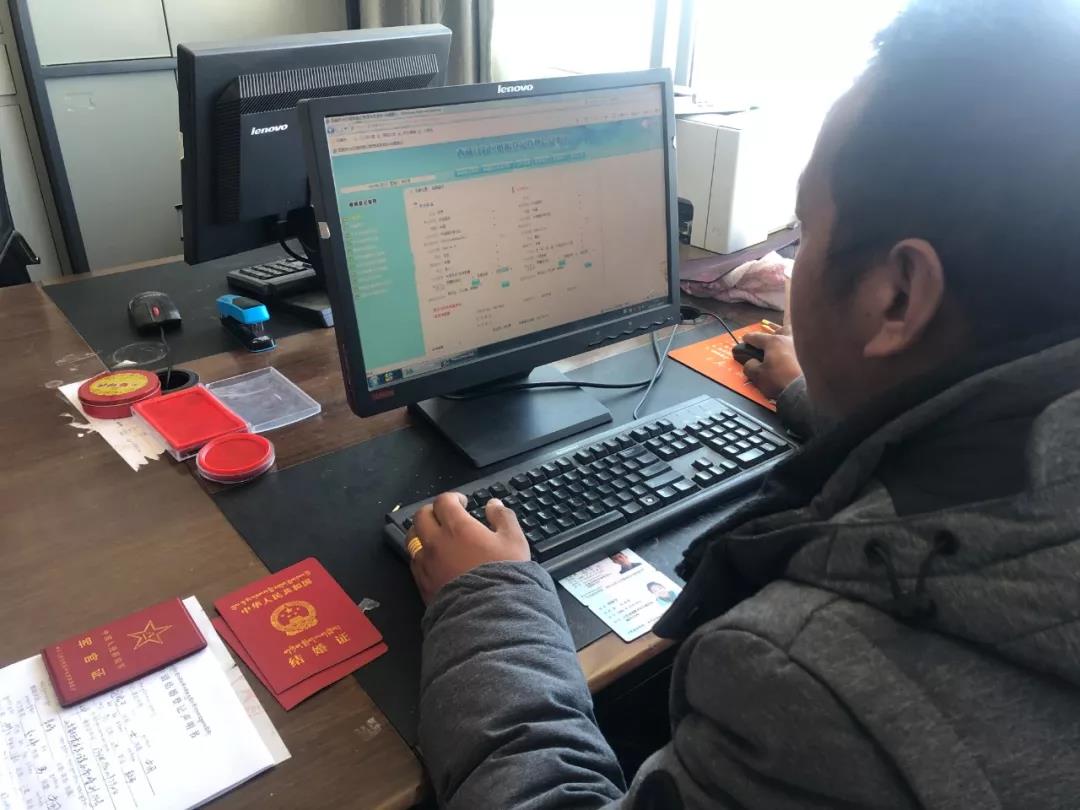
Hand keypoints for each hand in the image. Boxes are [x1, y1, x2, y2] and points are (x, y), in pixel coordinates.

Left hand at [409, 492, 529, 603]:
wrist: (488, 614)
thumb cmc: (503, 575)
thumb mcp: (514, 541)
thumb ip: (503, 517)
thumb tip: (493, 504)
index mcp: (457, 527)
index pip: (443, 501)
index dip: (452, 498)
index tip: (462, 502)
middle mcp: (436, 542)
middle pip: (421, 516)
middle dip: (432, 511)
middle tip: (445, 515)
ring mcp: (426, 564)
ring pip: (412, 539)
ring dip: (421, 532)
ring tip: (434, 536)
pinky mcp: (422, 584)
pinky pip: (414, 562)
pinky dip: (421, 555)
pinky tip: (433, 560)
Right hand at [739, 332, 801, 399]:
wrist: (804, 392)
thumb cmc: (778, 380)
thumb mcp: (757, 376)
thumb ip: (750, 366)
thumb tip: (751, 362)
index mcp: (774, 342)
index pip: (757, 337)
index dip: (748, 338)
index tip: (745, 339)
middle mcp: (789, 339)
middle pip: (783, 328)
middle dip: (777, 329)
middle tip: (775, 332)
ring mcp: (803, 347)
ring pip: (797, 336)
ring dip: (792, 336)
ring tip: (790, 338)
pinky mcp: (813, 357)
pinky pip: (805, 348)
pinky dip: (802, 348)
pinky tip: (801, 353)